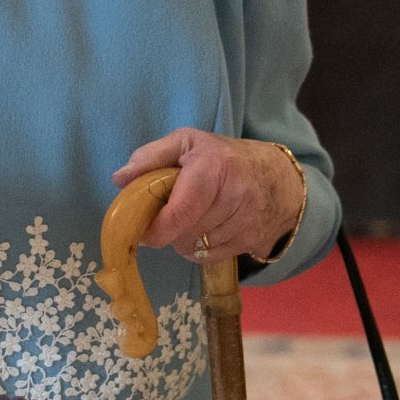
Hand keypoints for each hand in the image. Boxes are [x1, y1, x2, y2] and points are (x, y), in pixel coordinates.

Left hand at [111, 128, 303, 263]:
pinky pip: (210, 256)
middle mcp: (236, 194)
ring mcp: (248, 220)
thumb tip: (120, 179)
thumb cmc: (222, 157)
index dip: (156, 228)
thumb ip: (151, 157)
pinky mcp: (253, 240)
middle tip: (171, 213)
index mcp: (215, 166)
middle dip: (170, 229)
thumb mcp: (187, 142)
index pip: (181, 211)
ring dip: (185, 239)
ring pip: (196, 248)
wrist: (279, 177)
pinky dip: (201, 248)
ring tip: (193, 217)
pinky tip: (207, 228)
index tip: (143, 231)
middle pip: (185, 234)